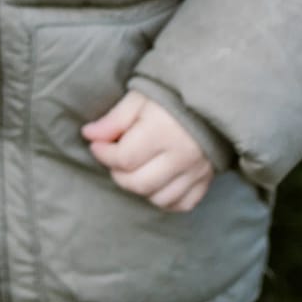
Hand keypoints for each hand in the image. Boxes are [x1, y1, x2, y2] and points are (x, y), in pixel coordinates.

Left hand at [82, 92, 215, 212]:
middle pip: (138, 183)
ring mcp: (196, 172)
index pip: (124, 158)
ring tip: (136, 168)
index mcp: (162, 132)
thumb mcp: (139, 98)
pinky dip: (165, 199)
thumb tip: (89, 135)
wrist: (212, 100)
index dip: (103, 153)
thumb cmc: (171, 97)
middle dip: (118, 173)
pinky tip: (156, 183)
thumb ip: (114, 119)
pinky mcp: (206, 181)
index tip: (97, 145)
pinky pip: (181, 204)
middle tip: (115, 157)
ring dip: (140, 187)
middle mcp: (181, 157)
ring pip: (158, 198)